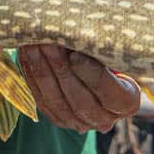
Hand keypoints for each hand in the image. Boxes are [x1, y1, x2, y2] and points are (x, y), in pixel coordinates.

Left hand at [17, 44, 140, 132]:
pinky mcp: (58, 119)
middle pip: (80, 100)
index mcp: (128, 101)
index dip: (91, 74)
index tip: (75, 54)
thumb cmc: (109, 50)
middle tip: (47, 43)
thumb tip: (82, 31)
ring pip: (57, 101)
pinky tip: (25, 54)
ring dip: (42, 70)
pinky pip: (42, 101)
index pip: (109, 92)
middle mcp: (106, 118)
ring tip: (32, 44)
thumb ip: (101, 46)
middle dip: (61, 69)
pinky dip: (32, 76)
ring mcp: (80, 123)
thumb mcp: (112, 48)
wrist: (95, 65)